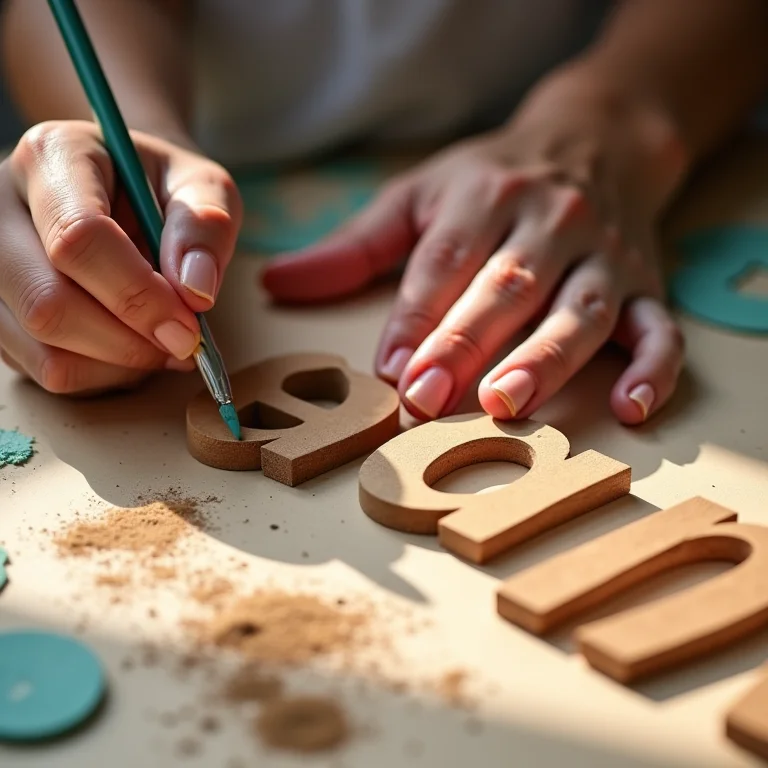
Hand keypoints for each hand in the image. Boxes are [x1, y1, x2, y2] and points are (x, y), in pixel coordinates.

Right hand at [0, 120, 240, 393]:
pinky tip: (132, 349)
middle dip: (127, 342)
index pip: (78, 239)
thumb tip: (195, 290)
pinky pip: (43, 369)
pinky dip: (100, 375)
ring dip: (117, 364)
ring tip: (161, 343)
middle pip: (47, 303)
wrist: (125, 191)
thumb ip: (206, 227)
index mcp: (52, 157)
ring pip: (41, 347)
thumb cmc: (162, 188)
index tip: (189, 328)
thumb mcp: (202, 186)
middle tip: (182, 344)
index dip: (138, 295)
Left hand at [262, 69, 686, 423]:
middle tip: (428, 400)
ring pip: (578, 310)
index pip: (445, 260)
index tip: (389, 368)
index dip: (417, 316)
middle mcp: (550, 223)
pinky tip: (630, 408)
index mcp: (486, 197)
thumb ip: (353, 247)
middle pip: (507, 286)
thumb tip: (277, 284)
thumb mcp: (418, 196)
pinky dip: (652, 369)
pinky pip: (658, 330)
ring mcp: (604, 258)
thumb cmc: (491, 180)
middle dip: (466, 344)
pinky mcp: (645, 288)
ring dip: (545, 358)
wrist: (595, 140)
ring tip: (507, 405)